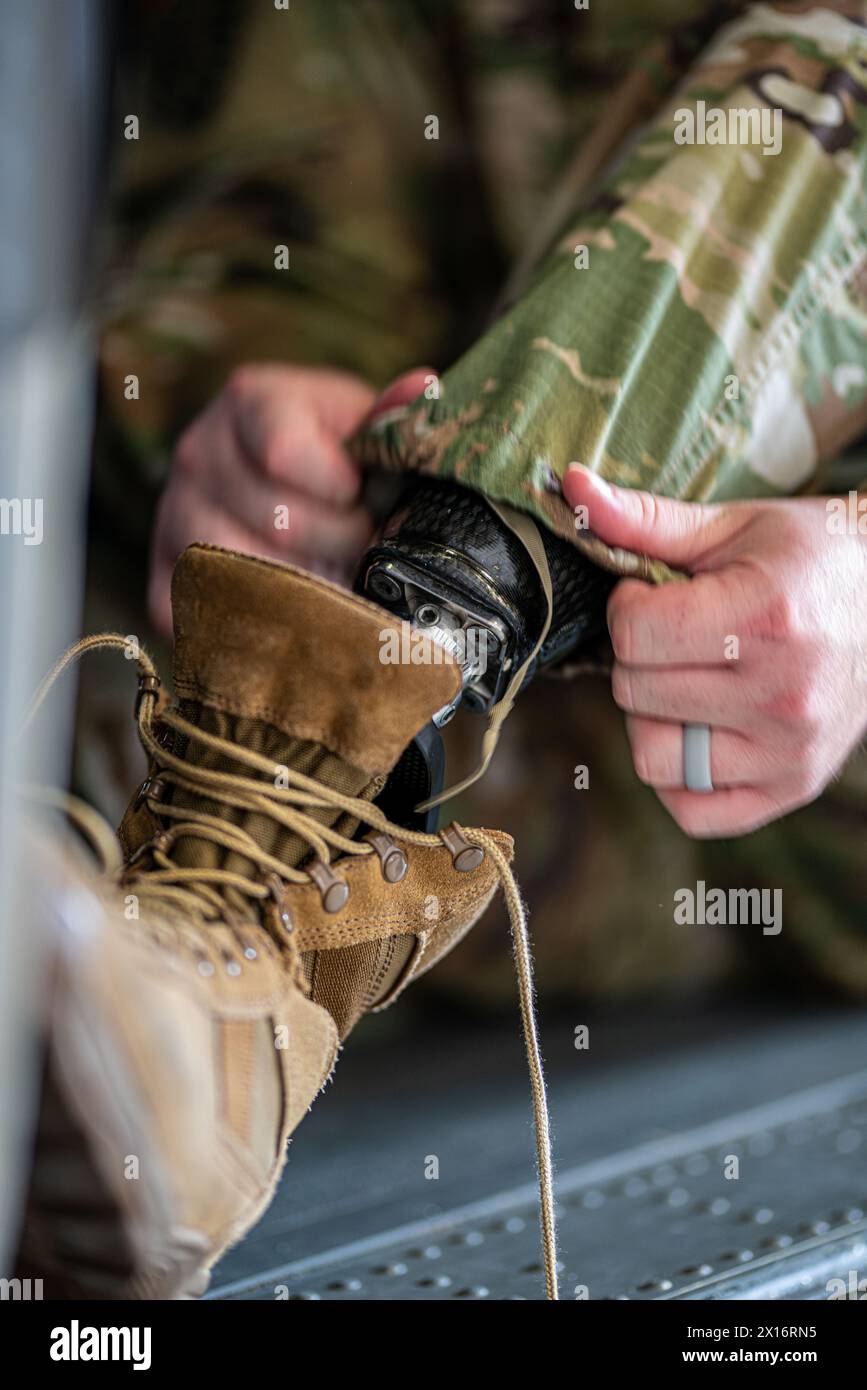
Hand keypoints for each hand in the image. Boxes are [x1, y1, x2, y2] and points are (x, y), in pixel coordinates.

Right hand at [149, 364, 426, 634]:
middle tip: (357, 542)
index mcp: (249, 402)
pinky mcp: (162, 579)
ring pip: (248, 576)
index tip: (361, 495)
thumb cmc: (334, 459)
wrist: (276, 490)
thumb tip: (419, 388)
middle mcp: (198, 453)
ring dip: (306, 589)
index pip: (286, 452)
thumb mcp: (364, 428)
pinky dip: (264, 624)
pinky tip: (293, 605)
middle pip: (280, 524)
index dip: (343, 489)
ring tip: (328, 571)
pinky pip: (215, 617)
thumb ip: (388, 419)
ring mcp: (173, 517)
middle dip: (340, 543)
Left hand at [563, 466, 866, 837]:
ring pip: (652, 757)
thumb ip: (646, 519)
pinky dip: (680, 776)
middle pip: (634, 692)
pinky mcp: (792, 788)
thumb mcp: (733, 528)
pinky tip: (699, 729)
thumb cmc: (808, 563)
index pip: (633, 634)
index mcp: (767, 617)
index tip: (656, 595)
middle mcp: (783, 692)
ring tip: (688, 681)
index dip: (628, 608)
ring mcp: (790, 750)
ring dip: (652, 718)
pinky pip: (692, 810)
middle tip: (676, 636)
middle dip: (638, 658)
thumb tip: (571, 485)